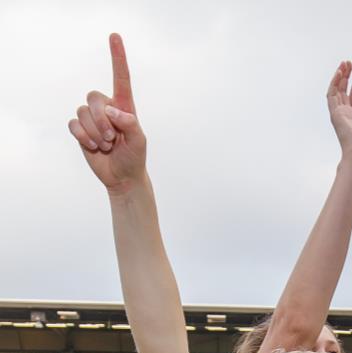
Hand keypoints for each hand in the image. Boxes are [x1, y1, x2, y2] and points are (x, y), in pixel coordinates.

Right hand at [68, 34, 145, 193]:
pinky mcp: (81, 131)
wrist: (122, 177)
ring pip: (83, 111)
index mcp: (124, 106)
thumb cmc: (134, 157)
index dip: (117, 58)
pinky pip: (73, 124)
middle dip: (101, 119)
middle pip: (94, 97)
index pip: (121, 78)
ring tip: (105, 145)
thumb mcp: (139, 141)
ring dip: (94, 132)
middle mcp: (107, 108)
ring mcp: (92, 119)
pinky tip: (93, 147)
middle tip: (112, 138)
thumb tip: (112, 110)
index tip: (114, 37)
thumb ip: (130, 122)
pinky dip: (83, 137)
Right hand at [327, 61, 351, 164]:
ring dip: (339, 77)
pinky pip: (331, 95)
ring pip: (336, 91)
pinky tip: (339, 72)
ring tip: (344, 63)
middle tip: (349, 62)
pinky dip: (334, 83)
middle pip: (344, 91)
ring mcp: (340, 114)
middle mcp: (347, 115)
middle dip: (346, 76)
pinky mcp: (335, 114)